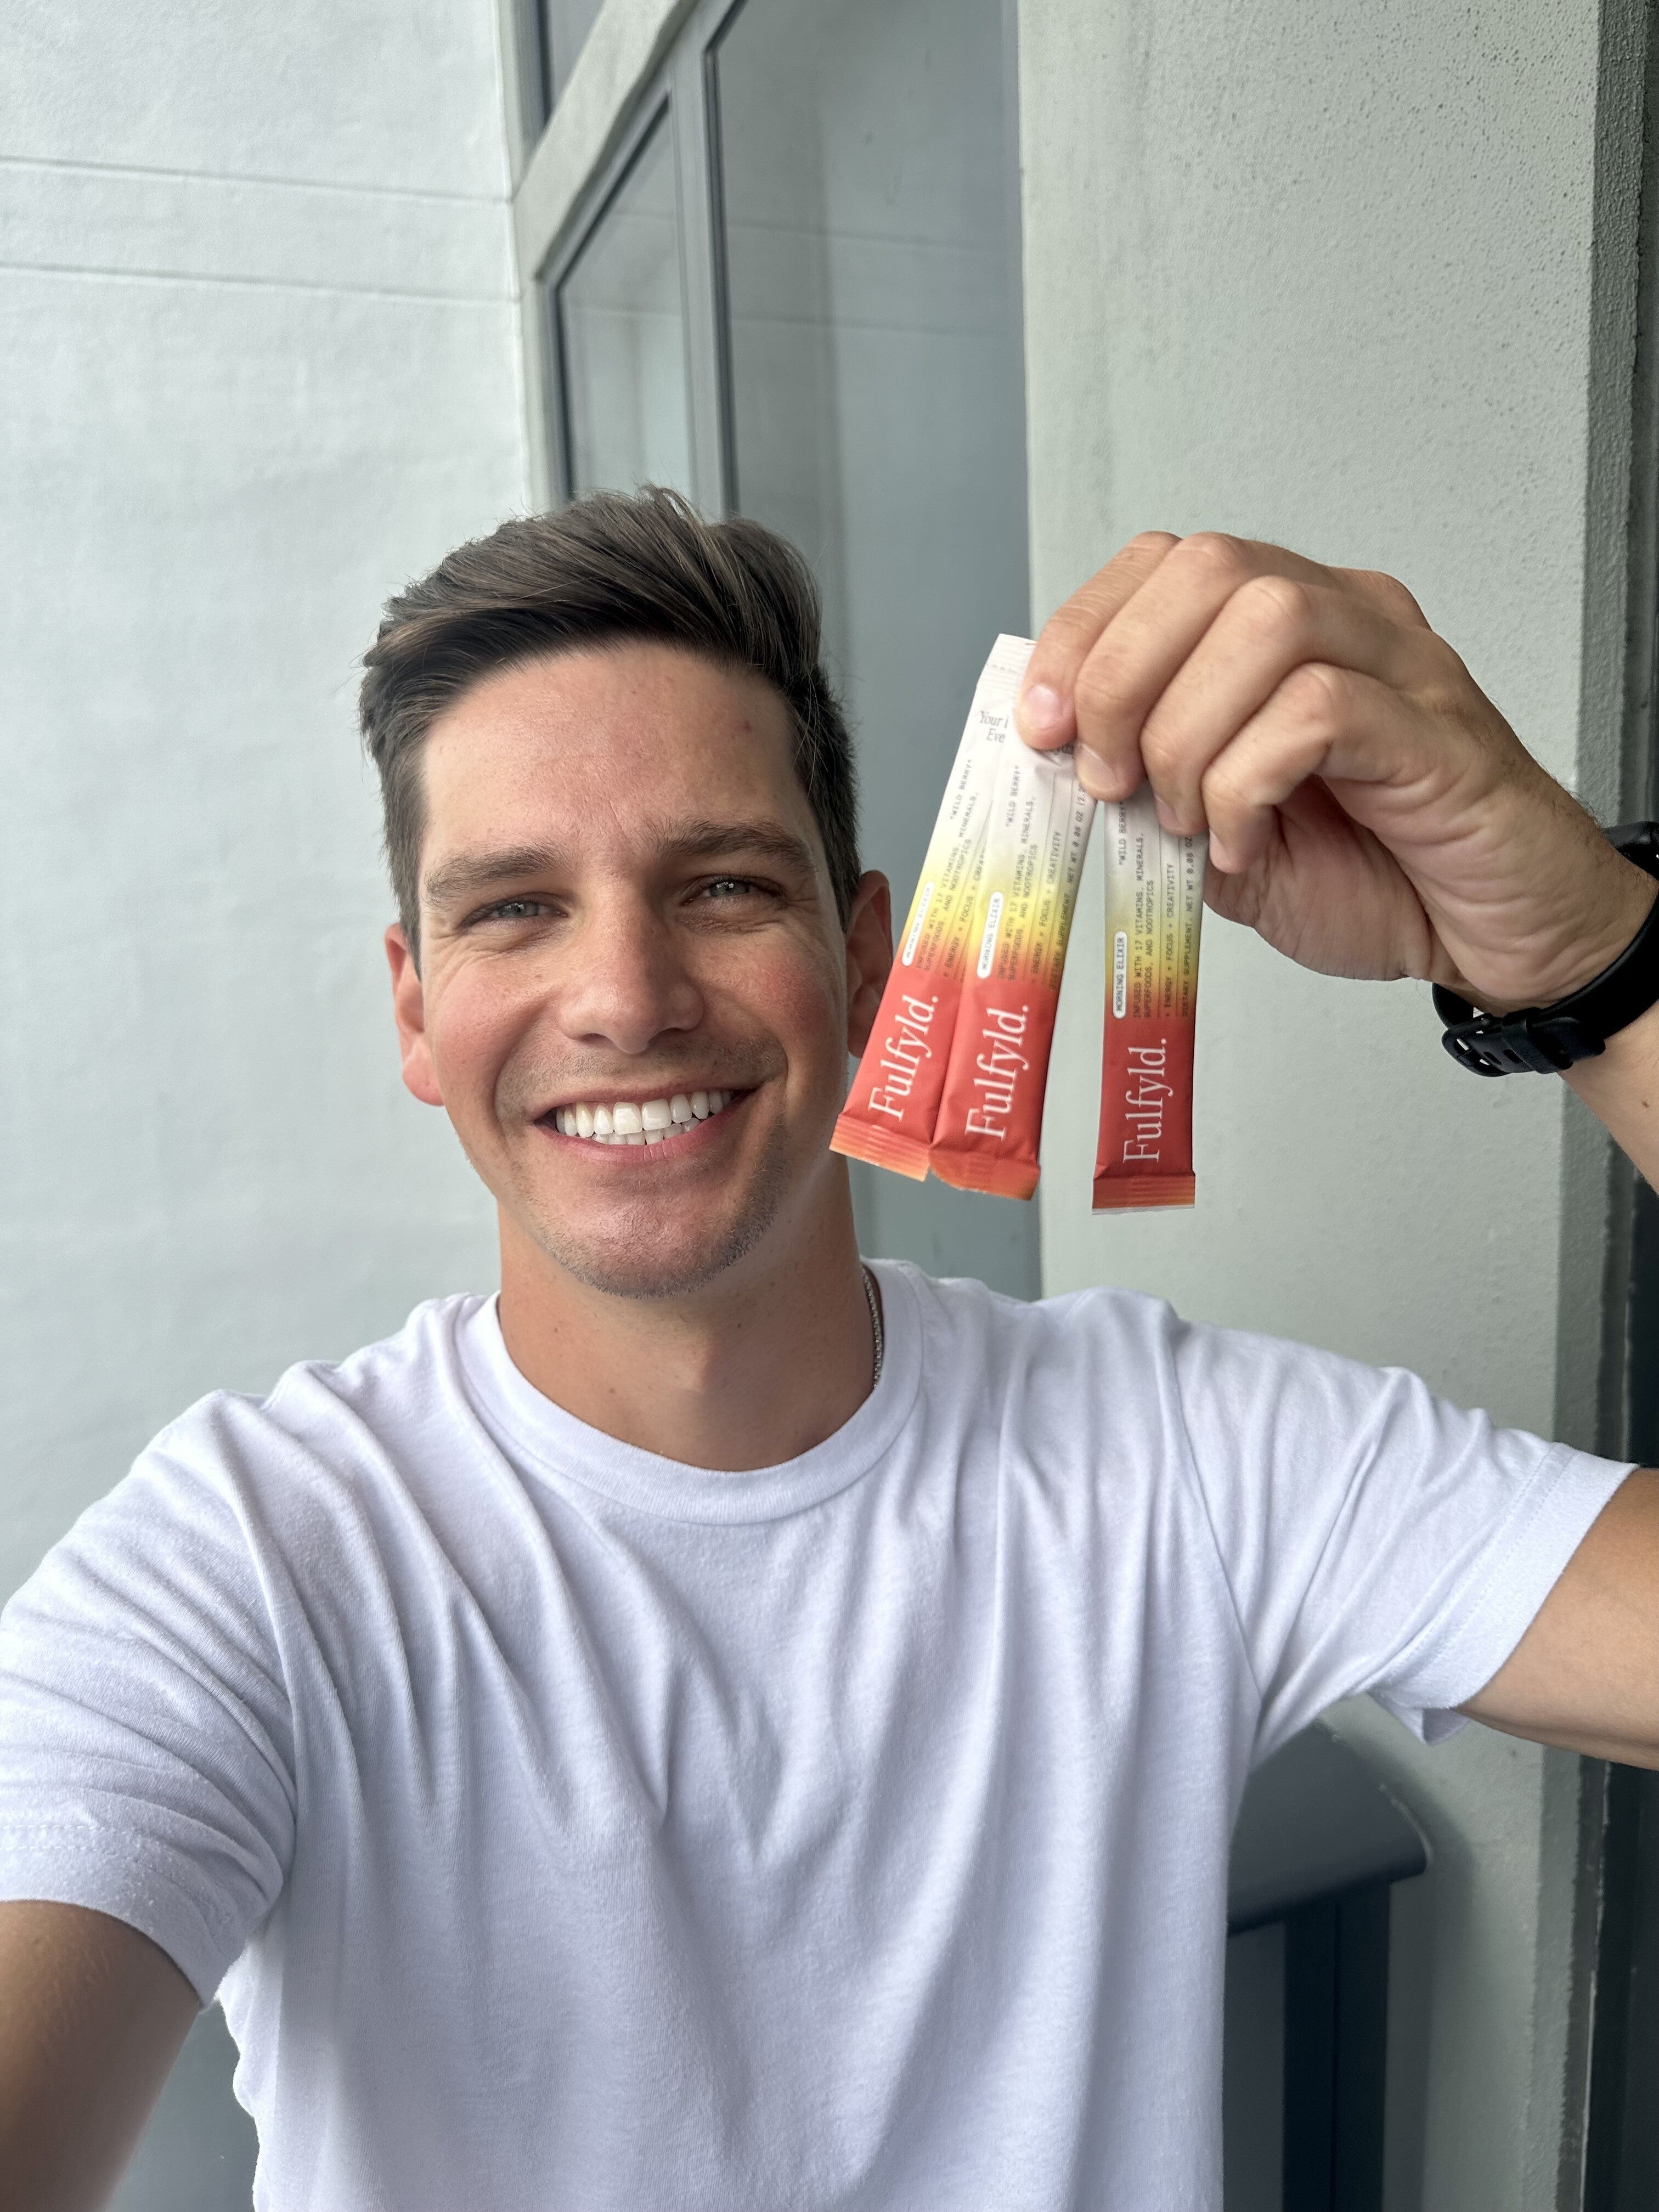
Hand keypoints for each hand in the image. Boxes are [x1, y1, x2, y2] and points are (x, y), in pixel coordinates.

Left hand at [1016, 532, 1653, 1011]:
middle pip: (1208, 566)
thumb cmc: (1378, 878)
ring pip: (1264, 620)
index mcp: (1283, 629)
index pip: (1165, 564)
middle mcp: (1345, 619)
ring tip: (1186, 819)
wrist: (1500, 934)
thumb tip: (1067, 770)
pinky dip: (1250, 782)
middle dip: (1122, 677)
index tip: (1042, 728)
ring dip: (1188, 732)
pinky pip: (1319, 708)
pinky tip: (1246, 840)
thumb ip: (1152, 794)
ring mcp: (1399, 664)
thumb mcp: (1221, 842)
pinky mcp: (1436, 728)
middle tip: (1112, 781)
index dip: (1081, 635)